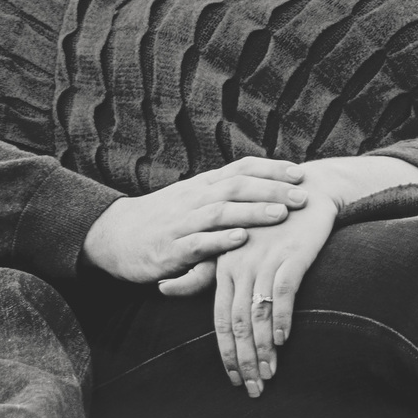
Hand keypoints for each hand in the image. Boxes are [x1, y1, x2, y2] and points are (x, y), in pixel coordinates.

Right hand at [82, 159, 309, 285]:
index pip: (241, 169)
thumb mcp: (191, 200)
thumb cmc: (162, 220)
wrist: (114, 236)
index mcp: (202, 185)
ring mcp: (182, 223)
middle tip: (303, 195)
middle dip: (272, 189)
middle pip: (237, 186)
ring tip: (281, 215)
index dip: (271, 169)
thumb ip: (222, 195)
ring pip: (221, 211)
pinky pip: (198, 243)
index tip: (300, 172)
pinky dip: (221, 240)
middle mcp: (194, 198)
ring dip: (253, 212)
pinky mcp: (171, 249)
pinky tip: (242, 240)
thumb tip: (263, 188)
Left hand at [203, 190, 336, 394]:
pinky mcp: (291, 255)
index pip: (221, 319)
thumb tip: (164, 289)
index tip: (234, 380)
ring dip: (263, 348)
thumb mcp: (233, 249)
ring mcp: (265, 260)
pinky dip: (282, 318)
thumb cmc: (270, 226)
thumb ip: (202, 273)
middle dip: (244, 360)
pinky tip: (283, 340)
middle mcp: (240, 264)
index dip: (227, 353)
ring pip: (258, 313)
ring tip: (269, 375)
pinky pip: (283, 292)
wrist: (307, 194)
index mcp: (223, 266)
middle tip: (253, 390)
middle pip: (237, 322)